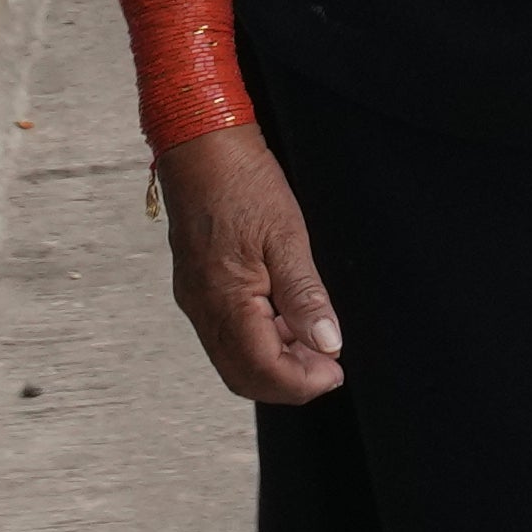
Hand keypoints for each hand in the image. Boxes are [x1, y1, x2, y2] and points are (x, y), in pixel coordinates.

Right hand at [156, 128, 343, 403]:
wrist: (201, 148)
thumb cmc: (242, 184)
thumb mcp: (287, 238)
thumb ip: (306, 297)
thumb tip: (327, 344)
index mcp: (224, 301)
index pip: (261, 369)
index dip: (301, 383)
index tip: (335, 373)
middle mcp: (202, 308)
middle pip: (243, 375)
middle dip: (288, 382)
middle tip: (329, 368)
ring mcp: (197, 299)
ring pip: (233, 359)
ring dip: (275, 363)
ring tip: (316, 345)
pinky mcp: (198, 288)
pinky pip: (226, 335)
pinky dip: (260, 341)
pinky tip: (290, 322)